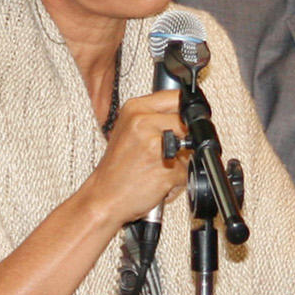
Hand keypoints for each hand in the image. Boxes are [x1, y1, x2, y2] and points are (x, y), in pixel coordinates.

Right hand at [83, 88, 190, 225]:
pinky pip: (188, 170)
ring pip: (192, 147)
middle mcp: (143, 121)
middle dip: (185, 139)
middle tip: (165, 152)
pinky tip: (160, 179)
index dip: (185, 113)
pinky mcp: (166, 166)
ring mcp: (155, 143)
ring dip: (183, 160)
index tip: (183, 124)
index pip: (178, 97)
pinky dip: (179, 179)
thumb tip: (188, 115)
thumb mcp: (130, 131)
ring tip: (160, 166)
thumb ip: (156, 119)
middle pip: (187, 122)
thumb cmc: (116, 170)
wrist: (103, 197)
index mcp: (135, 108)